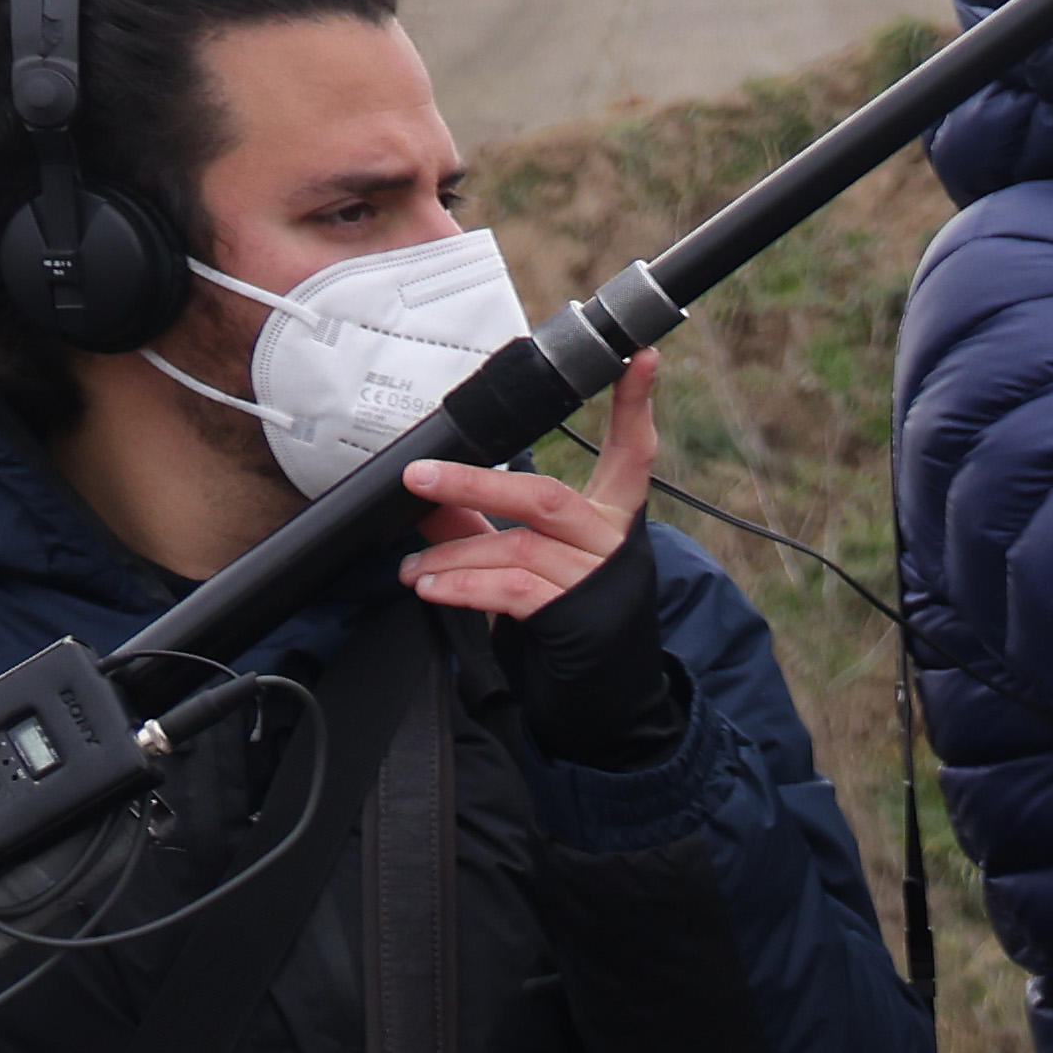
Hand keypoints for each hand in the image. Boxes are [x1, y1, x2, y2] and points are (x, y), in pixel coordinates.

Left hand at [398, 354, 660, 618]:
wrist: (606, 694)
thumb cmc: (570, 618)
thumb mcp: (532, 562)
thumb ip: (486, 528)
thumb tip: (427, 501)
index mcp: (614, 516)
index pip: (633, 452)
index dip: (637, 405)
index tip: (639, 358)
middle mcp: (612, 541)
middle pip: (541, 495)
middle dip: (471, 485)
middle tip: (417, 477)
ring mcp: (597, 578)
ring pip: (514, 545)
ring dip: (451, 554)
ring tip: (413, 568)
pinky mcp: (577, 617)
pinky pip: (510, 588)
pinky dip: (463, 586)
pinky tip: (432, 588)